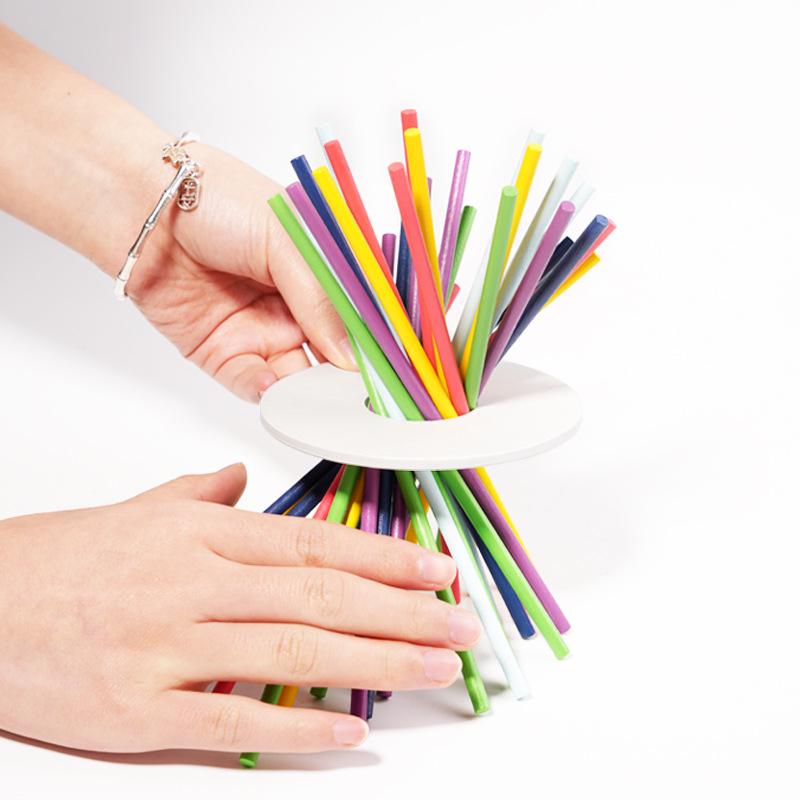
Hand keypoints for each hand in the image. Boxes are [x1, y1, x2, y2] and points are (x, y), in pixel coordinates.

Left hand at [0, 27, 355, 402]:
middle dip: (348, 375)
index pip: (359, 314)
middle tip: (365, 395)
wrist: (139, 205)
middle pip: (334, 352)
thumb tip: (350, 353)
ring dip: (311, 390)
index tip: (395, 366)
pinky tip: (275, 384)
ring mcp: (262, 330)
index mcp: (321, 270)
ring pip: (299, 375)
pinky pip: (256, 384)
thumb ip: (319, 298)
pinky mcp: (225, 354)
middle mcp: (296, 304)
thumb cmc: (214, 199)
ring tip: (321, 397)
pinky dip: (269, 392)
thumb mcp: (285, 238)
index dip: (377, 340)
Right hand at [0, 464, 479, 753]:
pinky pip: (232, 721)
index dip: (385, 558)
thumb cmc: (61, 558)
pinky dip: (298, 728)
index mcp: (202, 535)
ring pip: (293, 652)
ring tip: (433, 668)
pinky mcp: (139, 710)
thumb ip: (196, 496)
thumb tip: (235, 480)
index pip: (315, 543)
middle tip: (461, 626)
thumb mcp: (138, 511)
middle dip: (403, 613)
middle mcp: (196, 584)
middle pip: (321, 596)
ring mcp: (170, 647)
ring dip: (375, 663)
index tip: (437, 571)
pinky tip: (351, 731)